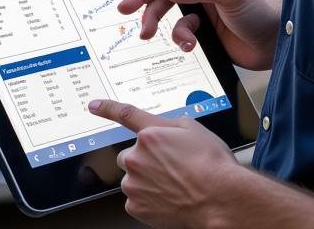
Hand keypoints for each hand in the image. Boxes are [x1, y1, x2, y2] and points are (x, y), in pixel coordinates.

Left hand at [88, 99, 237, 227]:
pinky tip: (168, 199)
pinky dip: (149, 200)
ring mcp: (134, 183)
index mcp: (150, 134)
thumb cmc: (212, 166)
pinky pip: (136, 200)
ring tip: (173, 185)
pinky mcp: (136, 207)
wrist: (220, 200)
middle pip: (130, 155)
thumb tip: (165, 130)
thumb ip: (172, 126)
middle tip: (167, 168)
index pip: (124, 115)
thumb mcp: (195, 130)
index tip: (93, 105)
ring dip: (146, 180)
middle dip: (143, 159)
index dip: (107, 108)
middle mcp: (137, 157)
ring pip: (133, 179)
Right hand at [108, 0, 280, 68]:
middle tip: (123, 11)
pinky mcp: (202, 27)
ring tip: (146, 35)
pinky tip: (189, 45)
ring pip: (164, 11)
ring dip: (155, 22)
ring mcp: (199, 5)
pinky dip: (179, 39)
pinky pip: (179, 31)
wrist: (279, 42)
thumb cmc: (261, 9)